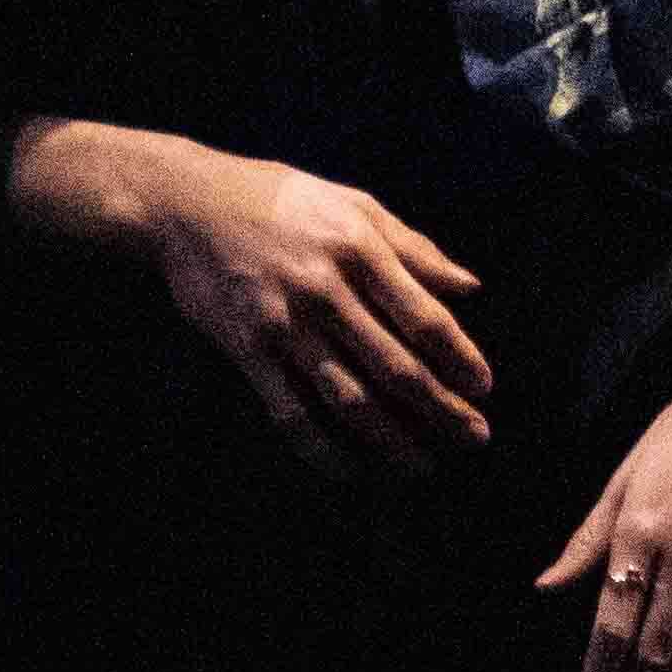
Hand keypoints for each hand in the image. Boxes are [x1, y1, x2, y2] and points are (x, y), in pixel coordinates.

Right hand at [40, 131, 495, 473]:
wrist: (188, 204)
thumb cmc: (283, 201)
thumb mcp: (356, 204)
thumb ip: (415, 247)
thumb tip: (470, 287)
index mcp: (360, 250)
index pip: (424, 318)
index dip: (460, 359)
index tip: (483, 389)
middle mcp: (326, 291)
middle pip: (395, 367)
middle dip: (440, 410)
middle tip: (473, 439)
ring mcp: (284, 325)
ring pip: (348, 398)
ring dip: (391, 441)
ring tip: (422, 467)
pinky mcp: (246, 350)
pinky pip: (289, 411)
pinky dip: (321, 448)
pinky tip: (349, 470)